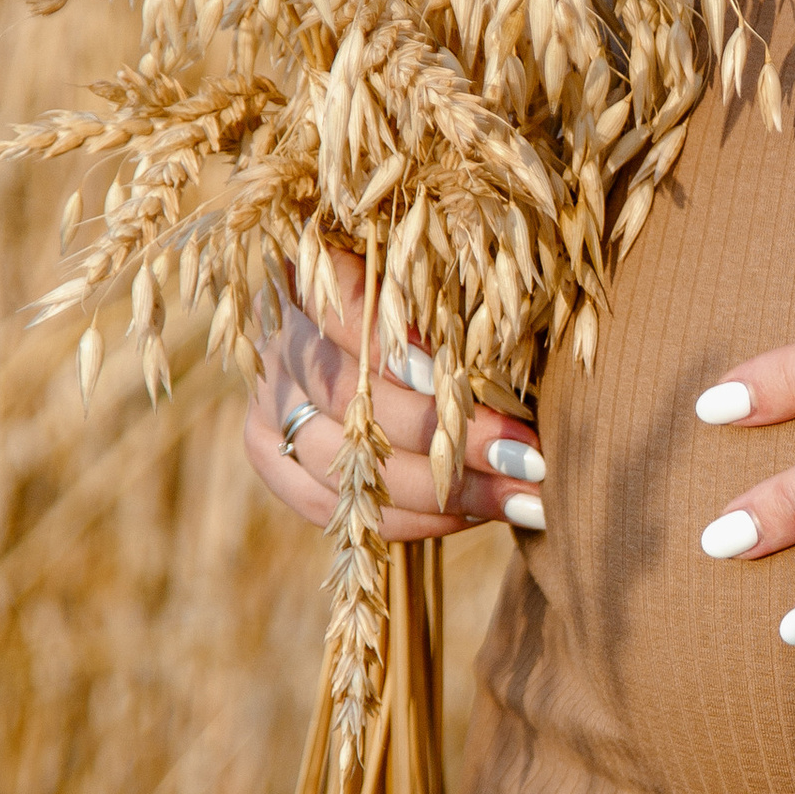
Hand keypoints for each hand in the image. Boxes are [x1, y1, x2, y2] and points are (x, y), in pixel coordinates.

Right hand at [241, 249, 546, 541]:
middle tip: (528, 456)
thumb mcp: (441, 280)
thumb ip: (456, 299)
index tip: (452, 376)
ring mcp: (265, 401)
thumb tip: (519, 343)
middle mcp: (280, 340)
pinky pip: (329, 505)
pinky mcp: (269, 453)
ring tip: (522, 498)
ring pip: (344, 463)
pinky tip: (471, 515)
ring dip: (443, 490)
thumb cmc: (429, 294)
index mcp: (314, 275)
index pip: (343, 309)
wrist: (360, 335)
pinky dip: (405, 518)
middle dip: (448, 436)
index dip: (392, 348)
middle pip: (352, 400)